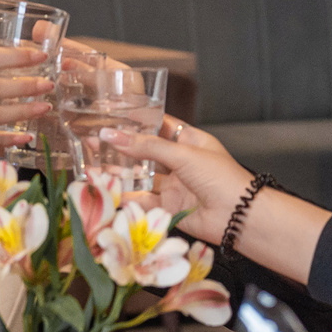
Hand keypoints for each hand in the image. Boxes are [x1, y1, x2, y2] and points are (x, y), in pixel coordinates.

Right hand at [98, 116, 247, 241]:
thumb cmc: (219, 177)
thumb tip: (112, 135)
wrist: (239, 216)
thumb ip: (147, 147)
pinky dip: (125, 196)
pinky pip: (143, 200)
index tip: (112, 115)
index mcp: (190, 141)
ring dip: (119, 172)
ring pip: (141, 177)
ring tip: (92, 164)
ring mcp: (174, 185)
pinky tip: (106, 190)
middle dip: (121, 148)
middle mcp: (180, 162)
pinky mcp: (169, 207)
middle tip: (93, 140)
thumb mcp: (183, 154)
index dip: (137, 121)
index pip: (160, 125)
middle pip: (145, 152)